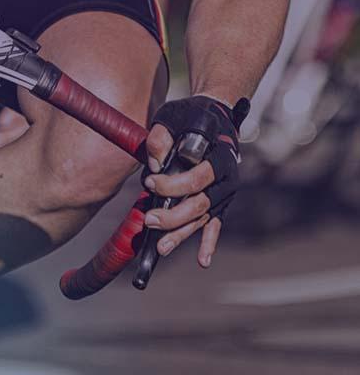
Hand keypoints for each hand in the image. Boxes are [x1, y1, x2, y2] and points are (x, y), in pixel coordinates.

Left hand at [142, 95, 246, 267]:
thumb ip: (160, 137)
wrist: (214, 116)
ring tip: (161, 247)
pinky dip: (209, 243)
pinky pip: (214, 225)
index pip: (198, 177)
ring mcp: (224, 193)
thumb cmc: (190, 116)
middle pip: (201, 203)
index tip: (150, 181)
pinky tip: (203, 261)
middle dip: (173, 215)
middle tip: (149, 220)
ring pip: (203, 218)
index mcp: (220, 155)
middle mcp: (227, 178)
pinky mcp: (219, 202)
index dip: (173, 184)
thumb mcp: (172, 116)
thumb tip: (153, 164)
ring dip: (181, 233)